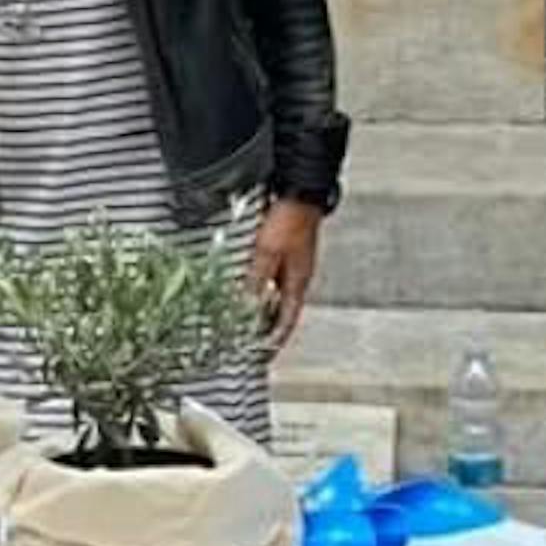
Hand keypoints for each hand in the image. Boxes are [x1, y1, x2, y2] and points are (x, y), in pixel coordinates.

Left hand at [248, 199, 322, 352]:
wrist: (300, 191)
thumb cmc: (290, 220)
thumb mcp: (266, 254)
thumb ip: (255, 281)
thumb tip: (245, 306)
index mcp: (297, 282)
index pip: (286, 321)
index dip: (275, 340)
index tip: (263, 355)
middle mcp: (297, 276)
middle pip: (281, 310)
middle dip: (267, 327)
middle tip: (251, 341)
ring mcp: (292, 263)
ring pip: (275, 294)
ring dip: (262, 307)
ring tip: (245, 319)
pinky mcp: (285, 251)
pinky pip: (271, 277)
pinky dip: (260, 287)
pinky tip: (248, 286)